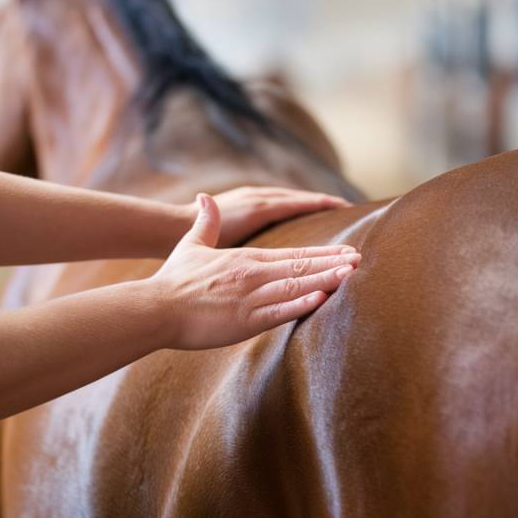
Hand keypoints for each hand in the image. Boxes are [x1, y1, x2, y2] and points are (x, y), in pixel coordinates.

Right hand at [151, 194, 359, 349]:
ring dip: (326, 280)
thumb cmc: (173, 280)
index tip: (346, 251)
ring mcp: (251, 297)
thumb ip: (205, 222)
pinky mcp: (245, 320)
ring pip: (297, 286)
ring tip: (351, 275)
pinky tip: (322, 299)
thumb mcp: (192, 245)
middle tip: (361, 260)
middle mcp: (254, 274)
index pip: (294, 254)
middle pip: (302, 267)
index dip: (323, 253)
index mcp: (246, 259)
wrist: (156, 308)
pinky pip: (279, 312)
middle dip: (334, 263)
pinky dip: (301, 305)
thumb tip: (205, 197)